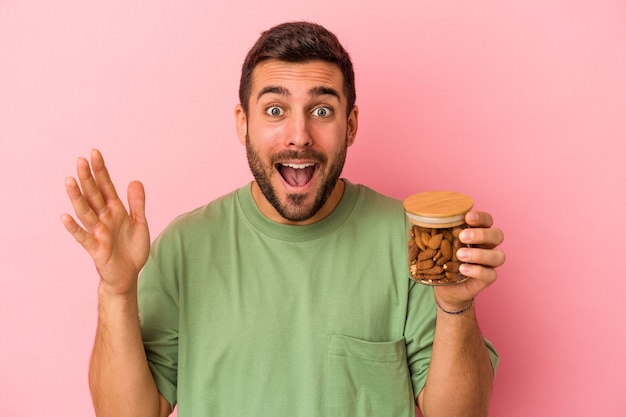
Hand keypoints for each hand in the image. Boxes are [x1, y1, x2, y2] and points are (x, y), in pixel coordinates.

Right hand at [61, 149, 149, 294]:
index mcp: (115, 211)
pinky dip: (74, 228)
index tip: (94, 153)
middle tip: (80, 160)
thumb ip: (137, 203)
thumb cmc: (131, 249)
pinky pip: (83, 237)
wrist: (129, 275)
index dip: (101, 171)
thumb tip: (135, 180)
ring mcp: (98, 233)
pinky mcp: (96, 249)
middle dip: (88, 178)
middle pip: (93, 195)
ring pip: (86, 212)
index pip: (106, 187)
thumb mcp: (140, 223)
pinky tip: (65, 217)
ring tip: (69, 180)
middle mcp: (104, 219)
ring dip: (77, 197)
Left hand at [434, 210, 504, 310]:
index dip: (481, 217)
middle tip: (462, 236)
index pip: (487, 220)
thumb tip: (411, 225)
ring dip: (479, 254)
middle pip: (497, 235)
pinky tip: (462, 269)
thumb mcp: (437, 246)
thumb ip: (432, 234)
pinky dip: (477, 271)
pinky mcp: (486, 279)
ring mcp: (489, 264)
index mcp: (478, 234)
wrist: (446, 289)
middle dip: (481, 234)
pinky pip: (490, 275)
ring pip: (498, 256)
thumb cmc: (443, 261)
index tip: (467, 217)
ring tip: (460, 254)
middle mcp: (487, 247)